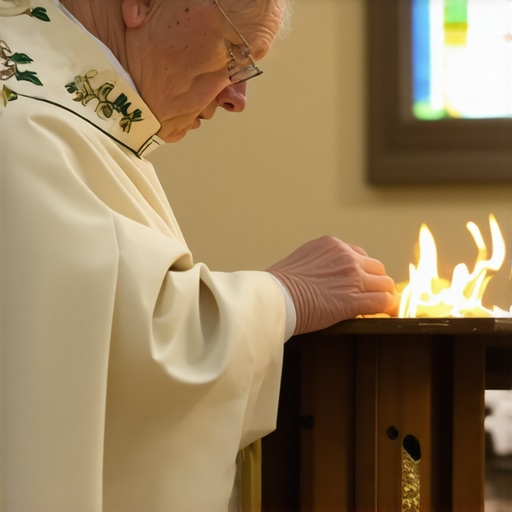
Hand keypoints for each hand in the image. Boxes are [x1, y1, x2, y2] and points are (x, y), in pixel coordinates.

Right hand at [267, 236, 397, 334]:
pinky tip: (382, 315)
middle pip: (377, 268)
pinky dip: (386, 309)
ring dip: (381, 296)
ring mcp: (352, 278)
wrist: (274, 298)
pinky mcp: (354, 300)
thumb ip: (319, 264)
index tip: (358, 283)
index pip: (360, 256)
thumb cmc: (278, 286)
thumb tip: (324, 278)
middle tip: (367, 297)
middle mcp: (346, 256)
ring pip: (385, 284)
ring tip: (376, 308)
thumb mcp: (301, 261)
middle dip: (373, 283)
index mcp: (332, 245)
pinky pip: (383, 302)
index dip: (362, 272)